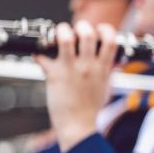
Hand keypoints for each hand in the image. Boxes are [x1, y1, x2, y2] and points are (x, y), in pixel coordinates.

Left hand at [35, 21, 118, 151]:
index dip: (105, 29)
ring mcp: (70, 70)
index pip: (110, 39)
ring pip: (65, 38)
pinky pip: (42, 56)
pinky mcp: (54, 75)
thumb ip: (107, 70)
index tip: (98, 30)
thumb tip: (114, 60)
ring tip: (59, 35)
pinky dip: (39, 52)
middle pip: (87, 33)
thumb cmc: (90, 108)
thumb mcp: (105, 86)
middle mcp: (87, 66)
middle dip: (81, 26)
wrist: (78, 126)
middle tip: (75, 31)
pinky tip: (39, 53)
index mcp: (102, 67)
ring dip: (61, 31)